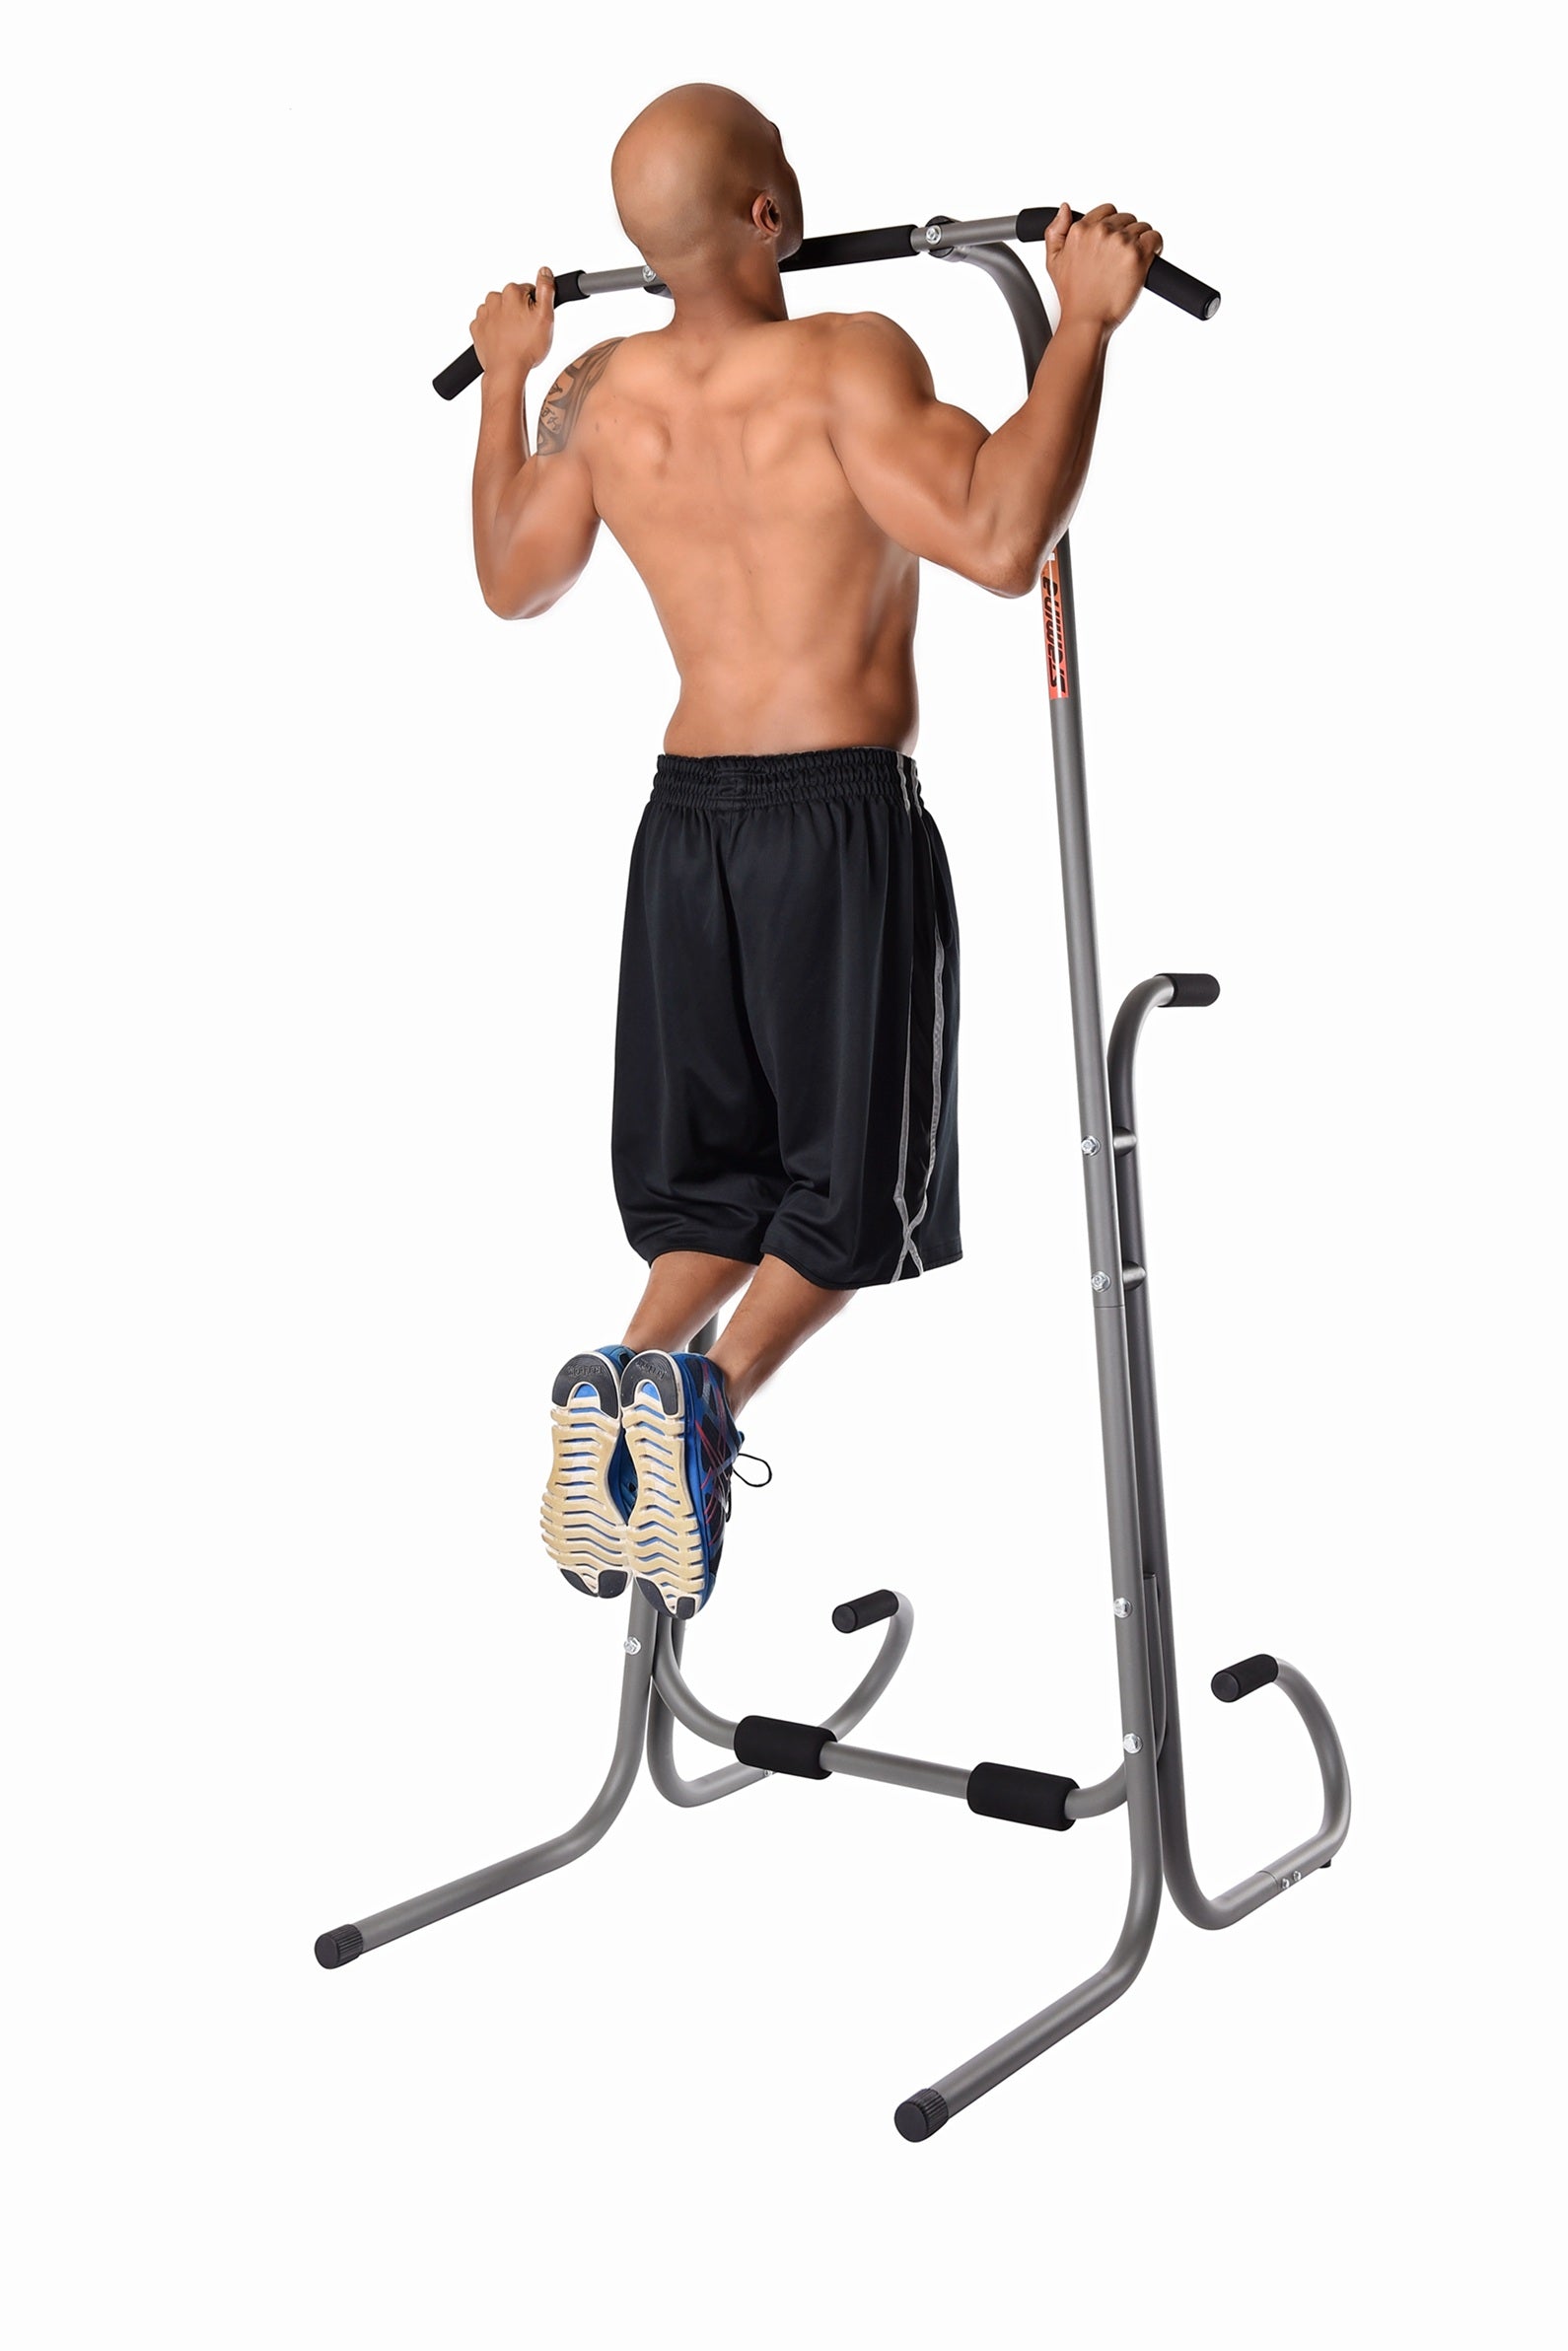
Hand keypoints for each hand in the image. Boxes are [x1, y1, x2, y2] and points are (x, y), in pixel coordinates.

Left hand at [470, 271, 555, 381]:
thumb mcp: (546, 317)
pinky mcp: (476, 328)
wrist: (506, 371)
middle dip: (520, 312)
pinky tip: (503, 342)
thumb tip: (544, 271)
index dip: (535, 307)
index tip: (535, 321)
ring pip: (500, 312)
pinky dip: (495, 331)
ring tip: (515, 339)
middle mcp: (494, 299)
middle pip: (512, 300)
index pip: (529, 291)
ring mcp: (483, 314)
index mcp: (511, 292)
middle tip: (527, 332)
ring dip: (507, 321)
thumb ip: (546, 290)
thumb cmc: (527, 347)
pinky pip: (488, 325)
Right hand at [1045, 205, 1162, 332]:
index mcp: (1081, 230)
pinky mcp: (1137, 255)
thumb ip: (1056, 231)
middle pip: (1126, 219)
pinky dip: (1155, 246)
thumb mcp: (1053, 261)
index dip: (1112, 227)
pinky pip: (1154, 237)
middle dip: (1126, 235)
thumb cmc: (1073, 296)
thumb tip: (1065, 209)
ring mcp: (1120, 242)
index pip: (1107, 211)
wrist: (1087, 321)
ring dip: (1141, 242)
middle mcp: (1100, 231)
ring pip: (1142, 228)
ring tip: (1131, 263)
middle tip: (1121, 258)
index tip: (1112, 243)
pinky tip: (1148, 258)